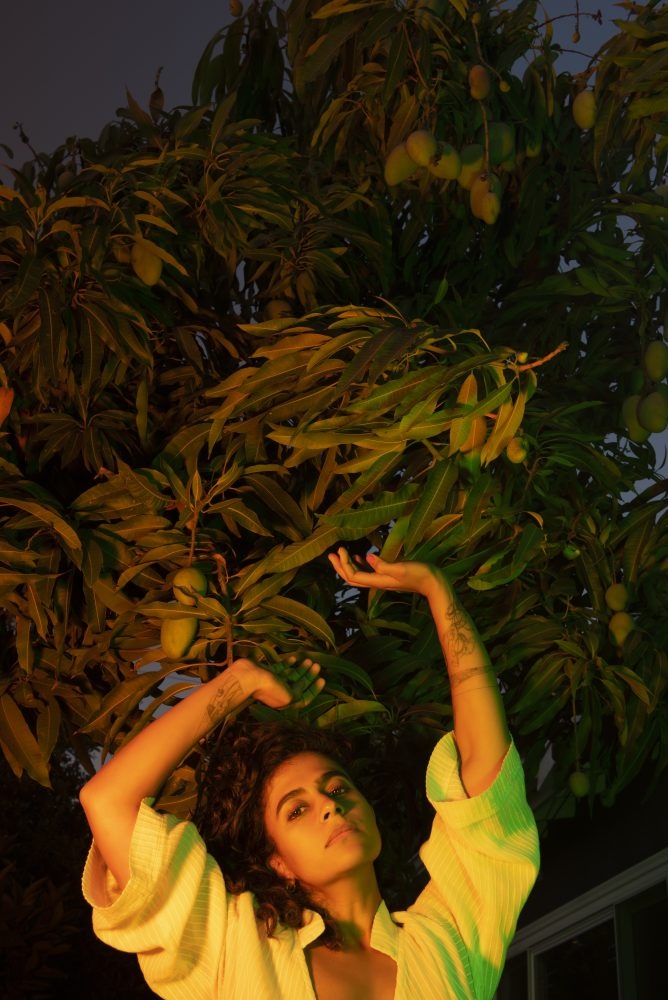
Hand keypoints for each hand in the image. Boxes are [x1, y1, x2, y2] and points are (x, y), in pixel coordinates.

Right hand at [230, 655, 324, 709]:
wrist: (249, 678)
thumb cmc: (269, 688)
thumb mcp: (289, 697)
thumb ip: (298, 694)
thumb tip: (304, 688)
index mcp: (286, 702)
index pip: (304, 698)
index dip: (314, 689)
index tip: (322, 679)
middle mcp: (281, 693)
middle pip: (298, 685)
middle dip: (308, 676)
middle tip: (316, 665)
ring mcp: (274, 682)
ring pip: (291, 676)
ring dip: (300, 669)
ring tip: (309, 660)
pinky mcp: (268, 673)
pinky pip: (281, 668)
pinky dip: (288, 664)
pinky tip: (294, 658)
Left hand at [328, 547, 447, 598]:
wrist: (433, 583)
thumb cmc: (419, 574)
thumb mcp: (401, 568)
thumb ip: (384, 565)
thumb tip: (367, 556)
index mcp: (378, 580)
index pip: (353, 575)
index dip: (343, 564)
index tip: (340, 548)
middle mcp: (377, 582)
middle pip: (351, 578)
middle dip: (339, 567)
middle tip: (331, 554)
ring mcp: (382, 580)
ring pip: (358, 575)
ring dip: (347, 565)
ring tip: (340, 554)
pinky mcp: (388, 576)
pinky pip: (368, 572)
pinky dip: (360, 564)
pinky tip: (359, 556)